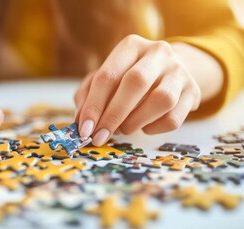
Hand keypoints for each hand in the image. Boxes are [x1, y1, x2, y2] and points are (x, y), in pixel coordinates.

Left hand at [74, 34, 201, 145]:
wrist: (168, 72)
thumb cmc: (127, 77)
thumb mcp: (105, 79)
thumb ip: (88, 96)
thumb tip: (81, 121)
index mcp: (131, 46)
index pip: (108, 75)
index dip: (94, 105)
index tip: (84, 129)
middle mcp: (158, 52)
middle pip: (135, 82)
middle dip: (113, 115)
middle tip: (100, 136)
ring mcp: (179, 71)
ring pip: (161, 100)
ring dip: (136, 121)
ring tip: (123, 129)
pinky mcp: (193, 92)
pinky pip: (174, 118)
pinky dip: (154, 128)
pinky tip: (144, 126)